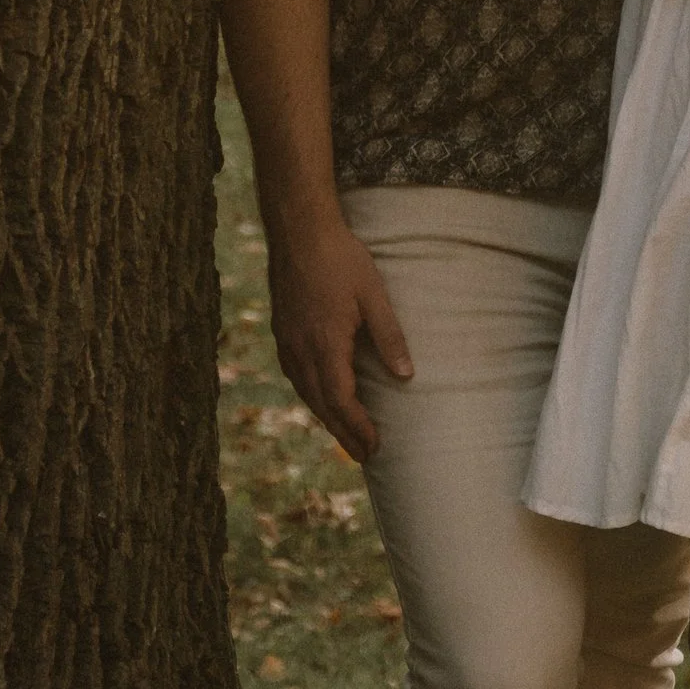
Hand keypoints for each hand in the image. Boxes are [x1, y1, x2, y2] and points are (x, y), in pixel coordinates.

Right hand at [268, 213, 411, 461]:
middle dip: (344, 433)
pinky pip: (297, 376)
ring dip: (327, 417)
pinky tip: (322, 398)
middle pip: (322, 405)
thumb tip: (406, 376)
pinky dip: (313, 395)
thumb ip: (390, 336)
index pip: (341, 400)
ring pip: (306, 392)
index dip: (358, 426)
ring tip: (346, 436)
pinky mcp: (283, 332)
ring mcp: (288, 342)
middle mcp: (301, 350)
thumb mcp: (374, 295)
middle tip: (365, 456)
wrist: (299, 232)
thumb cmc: (341, 259)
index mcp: (325, 344)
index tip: (376, 446)